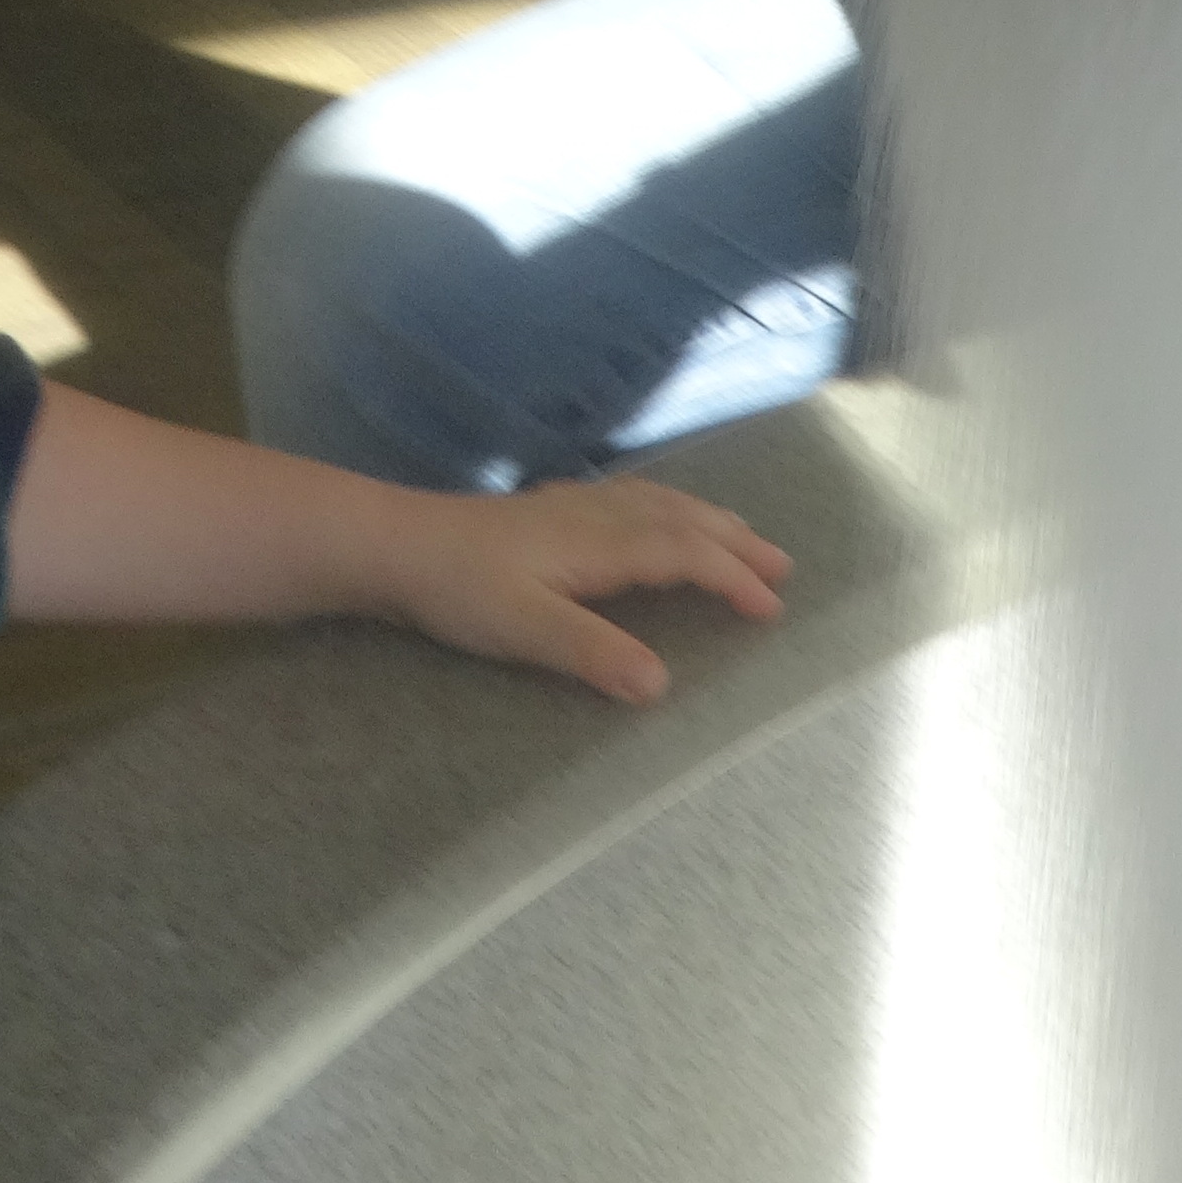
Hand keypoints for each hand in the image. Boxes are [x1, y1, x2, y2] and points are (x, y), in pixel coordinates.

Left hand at [389, 477, 788, 705]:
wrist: (398, 544)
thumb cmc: (461, 591)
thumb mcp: (528, 630)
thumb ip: (595, 654)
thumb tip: (663, 686)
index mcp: (601, 544)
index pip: (684, 555)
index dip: (731, 579)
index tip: (771, 608)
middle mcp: (596, 515)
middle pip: (681, 520)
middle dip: (734, 542)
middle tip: (782, 564)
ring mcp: (571, 506)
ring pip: (656, 502)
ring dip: (704, 518)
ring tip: (736, 532)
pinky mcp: (547, 508)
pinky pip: (629, 496)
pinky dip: (663, 504)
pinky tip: (650, 511)